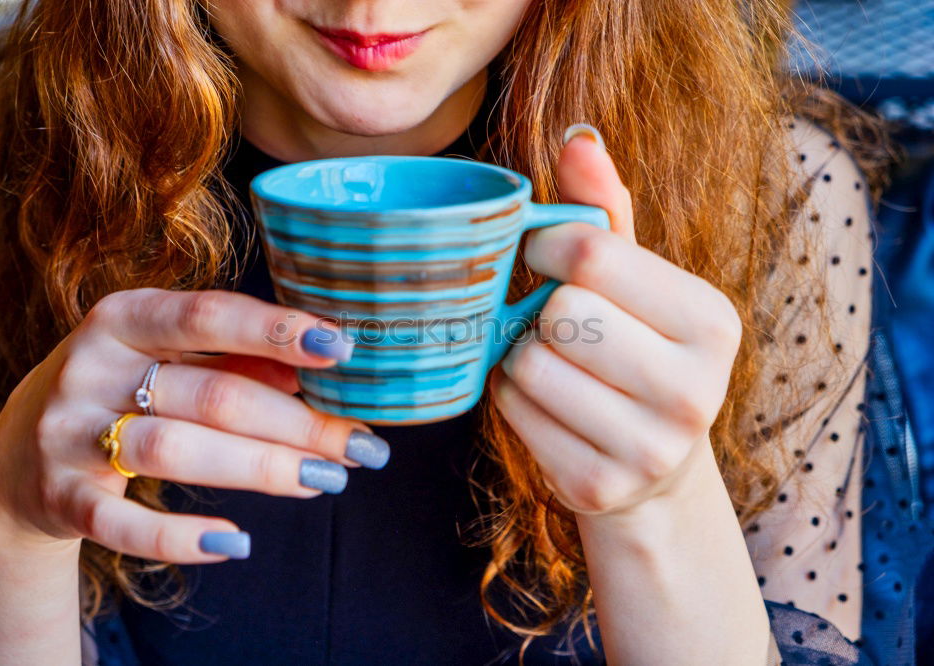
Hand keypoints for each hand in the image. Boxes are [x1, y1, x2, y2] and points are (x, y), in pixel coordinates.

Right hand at [0, 288, 388, 561]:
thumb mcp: (166, 360)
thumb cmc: (119, 391)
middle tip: (361, 447)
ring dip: (260, 468)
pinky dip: (181, 537)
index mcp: (126, 318)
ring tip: (324, 481)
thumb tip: (309, 375)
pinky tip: (236, 541)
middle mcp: (93, 366)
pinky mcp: (59, 497)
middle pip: (212, 395)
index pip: (211, 316)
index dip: (279, 331)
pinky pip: (122, 524)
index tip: (343, 349)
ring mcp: (70, 433)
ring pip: (177, 450)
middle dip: (296, 423)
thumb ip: (233, 361)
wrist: (16, 454)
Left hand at [491, 125, 742, 516]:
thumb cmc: (636, 352)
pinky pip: (514, 411)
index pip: (592, 256)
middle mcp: (695, 389)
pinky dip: (512, 397)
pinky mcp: (599, 486)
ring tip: (552, 361)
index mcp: (711, 321)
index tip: (545, 258)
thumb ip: (605, 213)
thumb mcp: (636, 282)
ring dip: (521, 354)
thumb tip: (577, 136)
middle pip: (561, 313)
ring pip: (529, 363)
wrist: (652, 467)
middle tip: (554, 320)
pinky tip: (544, 399)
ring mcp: (649, 448)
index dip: (546, 248)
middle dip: (540, 309)